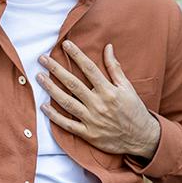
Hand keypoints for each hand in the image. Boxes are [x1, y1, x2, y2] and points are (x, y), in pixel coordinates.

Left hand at [36, 41, 160, 158]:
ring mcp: (92, 120)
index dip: (77, 55)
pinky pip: (68, 124)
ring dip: (51, 89)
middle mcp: (99, 104)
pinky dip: (55, 116)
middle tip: (42, 59)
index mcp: (109, 91)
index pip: (90, 69)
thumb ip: (115, 68)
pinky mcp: (89, 134)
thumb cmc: (134, 110)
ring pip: (67, 103)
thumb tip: (108, 47)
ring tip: (39, 78)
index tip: (65, 44)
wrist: (142, 138)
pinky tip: (44, 106)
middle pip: (73, 84)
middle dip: (56, 70)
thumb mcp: (127, 87)